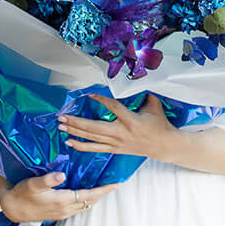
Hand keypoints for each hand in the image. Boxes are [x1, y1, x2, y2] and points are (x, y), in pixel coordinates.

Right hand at [0, 160, 119, 222]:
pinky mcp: (58, 213)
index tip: (116, 184)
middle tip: (114, 183)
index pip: (89, 196)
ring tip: (103, 186)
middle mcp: (65, 209)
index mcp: (62, 201)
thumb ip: (47, 179)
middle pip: (90, 201)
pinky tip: (86, 192)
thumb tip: (61, 175)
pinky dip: (86, 199)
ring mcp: (62, 213)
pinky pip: (78, 207)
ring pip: (85, 205)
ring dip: (95, 197)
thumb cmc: (21, 194)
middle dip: (103, 193)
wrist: (12, 209)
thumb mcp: (33, 184)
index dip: (103, 190)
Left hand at [58, 93, 178, 158]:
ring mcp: (116, 142)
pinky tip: (69, 142)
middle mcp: (121, 132)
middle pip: (94, 127)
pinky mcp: (114, 149)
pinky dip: (81, 146)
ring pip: (91, 138)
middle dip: (76, 122)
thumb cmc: (159, 124)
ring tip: (61, 126)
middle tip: (62, 116)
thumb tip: (139, 76)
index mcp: (131, 120)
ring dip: (74, 131)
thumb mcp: (154, 105)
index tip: (89, 95)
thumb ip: (144, 92)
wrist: (163, 146)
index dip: (100, 100)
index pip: (113, 107)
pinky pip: (94, 148)